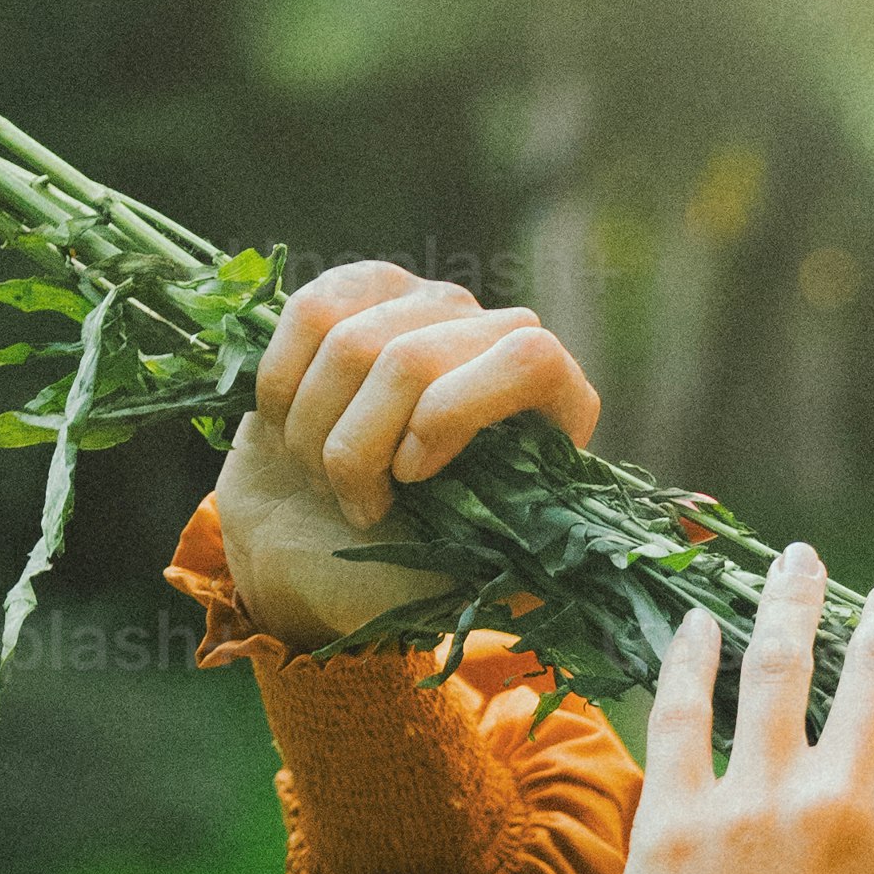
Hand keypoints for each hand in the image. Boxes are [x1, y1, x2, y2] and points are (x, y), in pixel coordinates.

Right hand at [215, 258, 601, 651]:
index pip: (528, 356)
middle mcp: (499, 336)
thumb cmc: (400, 567)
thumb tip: (592, 568)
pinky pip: (309, 313)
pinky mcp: (361, 290)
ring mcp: (429, 305)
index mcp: (554, 404)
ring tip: (323, 476)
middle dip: (358, 446)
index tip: (411, 477)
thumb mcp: (470, 582)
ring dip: (316, 430)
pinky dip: (282, 387)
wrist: (313, 542)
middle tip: (354, 505)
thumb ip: (524, 569)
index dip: (453, 412)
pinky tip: (291, 426)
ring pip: (351, 342)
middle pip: (415, 357)